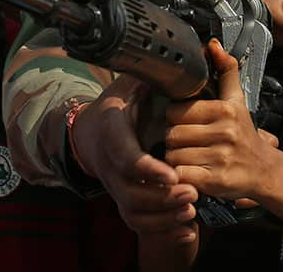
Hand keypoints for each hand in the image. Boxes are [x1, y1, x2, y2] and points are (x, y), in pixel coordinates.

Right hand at [71, 74, 198, 237]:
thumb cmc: (120, 102)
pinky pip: (135, 220)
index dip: (147, 168)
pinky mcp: (120, 196)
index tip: (172, 173)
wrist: (90, 129)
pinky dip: (159, 226)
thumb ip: (156, 73)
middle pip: (129, 190)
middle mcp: (108, 160)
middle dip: (161, 196)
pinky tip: (184, 222)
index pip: (125, 155)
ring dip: (162, 213)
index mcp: (111, 128)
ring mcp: (113, 182)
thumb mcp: (132, 81)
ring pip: (132, 209)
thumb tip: (188, 56)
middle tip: (191, 192)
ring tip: (191, 206)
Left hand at [165, 40, 277, 200]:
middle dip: (174, 140)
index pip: (176, 111)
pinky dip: (181, 176)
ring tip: (190, 157)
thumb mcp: (237, 100)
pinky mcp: (215, 181)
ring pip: (173, 155)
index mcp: (225, 110)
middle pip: (172, 134)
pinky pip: (181, 174)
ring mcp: (220, 157)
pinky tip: (191, 172)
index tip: (187, 124)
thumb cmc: (244, 134)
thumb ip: (225, 71)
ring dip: (176, 159)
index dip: (177, 119)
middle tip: (187, 143)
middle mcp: (224, 132)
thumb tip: (213, 44)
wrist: (265, 170)